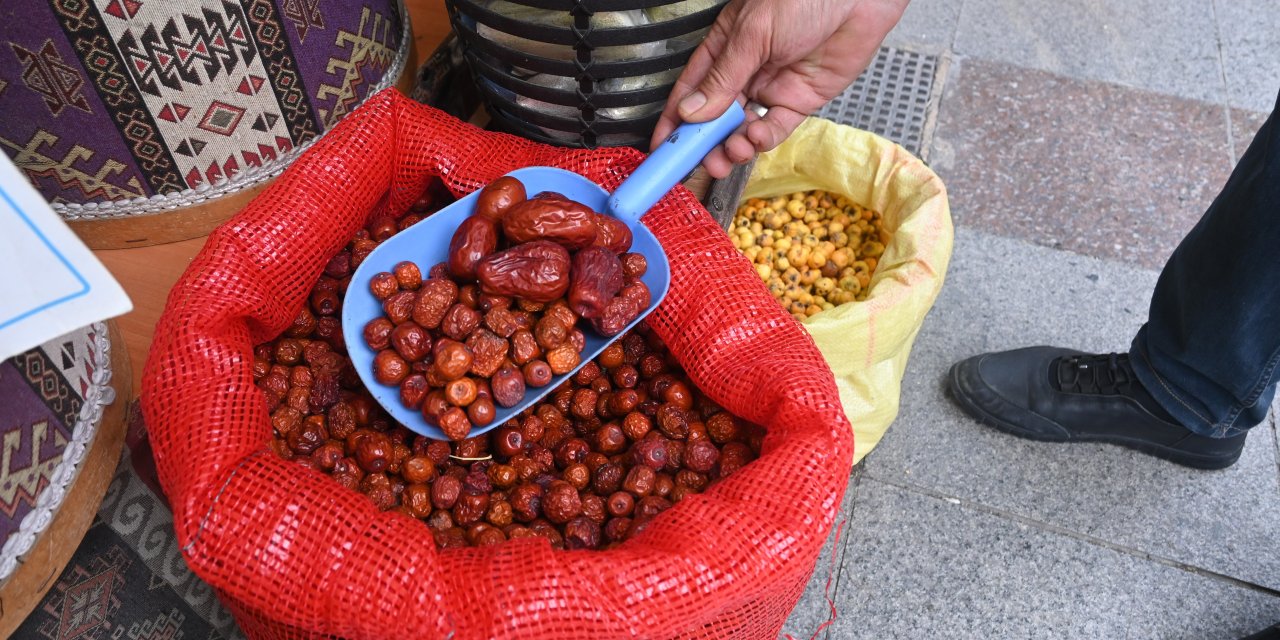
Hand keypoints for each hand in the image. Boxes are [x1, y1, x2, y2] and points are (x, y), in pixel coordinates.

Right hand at [651, 0, 908, 177]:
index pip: (691, 90)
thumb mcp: (753, 34)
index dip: (675, 120)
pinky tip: (754, 139)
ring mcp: (771, 87)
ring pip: (742, 128)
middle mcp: (745, 70)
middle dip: (705, 143)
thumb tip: (691, 112)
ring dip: (731, 147)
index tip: (663, 148)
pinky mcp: (800, 100)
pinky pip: (774, 128)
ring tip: (728, 155)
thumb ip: (723, 78)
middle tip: (700, 162)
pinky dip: (761, 140)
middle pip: (715, 116)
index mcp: (724, 47)